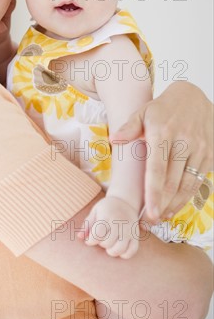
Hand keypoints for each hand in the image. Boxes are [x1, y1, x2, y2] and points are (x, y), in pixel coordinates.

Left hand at [78, 196, 139, 258]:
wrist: (124, 202)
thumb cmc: (106, 208)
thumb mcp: (95, 212)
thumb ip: (87, 225)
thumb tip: (80, 237)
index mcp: (107, 216)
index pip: (97, 234)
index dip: (91, 240)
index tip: (90, 240)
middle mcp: (119, 223)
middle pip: (107, 243)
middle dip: (101, 244)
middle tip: (101, 238)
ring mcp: (129, 230)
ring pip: (119, 249)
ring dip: (111, 251)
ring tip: (109, 244)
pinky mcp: (136, 236)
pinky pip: (131, 251)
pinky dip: (124, 254)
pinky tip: (119, 248)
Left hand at [110, 82, 212, 222]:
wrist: (194, 97)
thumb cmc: (163, 108)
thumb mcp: (143, 112)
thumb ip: (129, 127)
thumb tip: (114, 140)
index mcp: (163, 132)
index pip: (157, 169)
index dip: (153, 193)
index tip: (149, 211)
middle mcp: (184, 141)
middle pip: (172, 182)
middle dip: (161, 205)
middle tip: (149, 221)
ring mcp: (200, 149)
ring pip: (187, 185)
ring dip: (174, 205)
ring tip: (160, 216)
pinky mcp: (210, 155)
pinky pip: (198, 181)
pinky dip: (186, 196)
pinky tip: (175, 205)